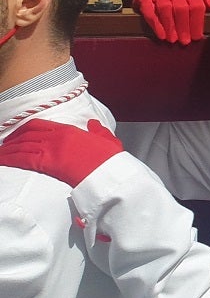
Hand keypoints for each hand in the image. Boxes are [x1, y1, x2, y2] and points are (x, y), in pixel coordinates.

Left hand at [0, 119, 122, 186]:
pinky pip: (21, 159)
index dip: (23, 129)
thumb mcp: (107, 140)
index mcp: (69, 130)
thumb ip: (98, 131)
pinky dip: (8, 159)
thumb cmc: (110, 160)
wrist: (109, 173)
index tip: (16, 135)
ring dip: (7, 150)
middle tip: (3, 146)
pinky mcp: (47, 163)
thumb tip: (93, 124)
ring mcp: (51, 149)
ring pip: (21, 146)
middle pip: (26, 135)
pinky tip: (1, 161)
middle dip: (12, 140)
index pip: (38, 125)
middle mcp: (57, 137)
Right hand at [132, 0, 209, 44]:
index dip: (197, 23)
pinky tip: (161, 34)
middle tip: (185, 41)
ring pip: (165, 8)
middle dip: (184, 27)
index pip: (197, 5)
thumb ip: (209, 0)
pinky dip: (156, 24)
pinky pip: (150, 11)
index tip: (197, 36)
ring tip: (173, 39)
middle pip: (181, 8)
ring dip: (170, 26)